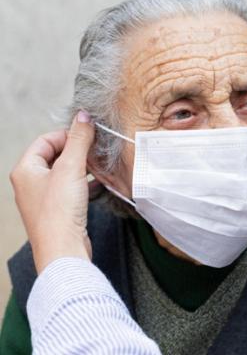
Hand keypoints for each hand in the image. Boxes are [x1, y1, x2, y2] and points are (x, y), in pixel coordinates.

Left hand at [10, 112, 94, 273]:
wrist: (63, 249)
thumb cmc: (59, 212)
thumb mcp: (71, 168)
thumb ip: (79, 139)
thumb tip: (84, 116)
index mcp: (25, 169)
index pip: (45, 140)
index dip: (68, 135)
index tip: (88, 135)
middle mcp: (30, 183)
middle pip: (55, 156)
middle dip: (78, 151)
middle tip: (97, 150)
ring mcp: (43, 198)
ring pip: (65, 173)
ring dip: (84, 168)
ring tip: (101, 167)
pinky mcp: (58, 211)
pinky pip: (72, 190)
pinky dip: (86, 184)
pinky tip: (101, 186)